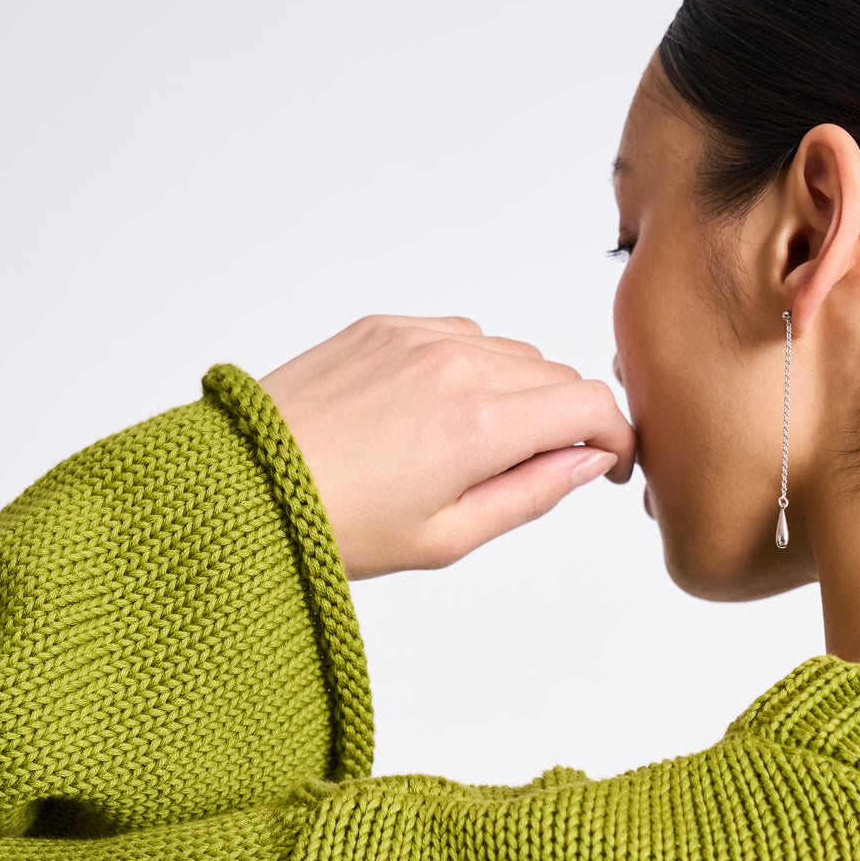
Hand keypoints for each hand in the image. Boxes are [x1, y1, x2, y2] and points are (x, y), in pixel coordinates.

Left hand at [257, 314, 636, 580]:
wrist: (244, 485)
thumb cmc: (336, 524)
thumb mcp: (448, 537)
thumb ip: (533, 494)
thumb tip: (588, 462)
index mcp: (480, 423)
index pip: (591, 404)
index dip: (615, 438)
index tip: (606, 468)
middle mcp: (457, 363)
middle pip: (557, 375)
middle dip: (566, 421)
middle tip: (538, 469)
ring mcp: (418, 335)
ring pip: (512, 351)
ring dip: (519, 392)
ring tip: (476, 448)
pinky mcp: (384, 323)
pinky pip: (460, 334)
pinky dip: (472, 367)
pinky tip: (438, 414)